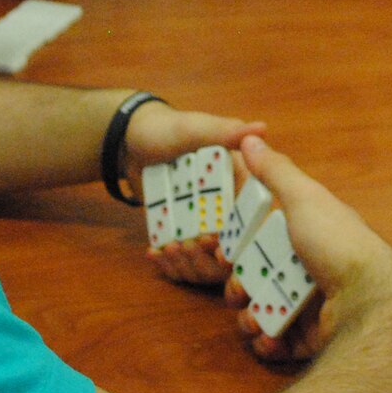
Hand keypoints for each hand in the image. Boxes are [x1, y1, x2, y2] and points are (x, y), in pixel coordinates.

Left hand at [124, 101, 265, 286]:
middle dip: (208, 258)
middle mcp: (227, 208)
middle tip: (185, 247)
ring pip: (207, 262)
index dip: (238, 240)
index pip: (250, 222)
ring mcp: (203, 223)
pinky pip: (183, 260)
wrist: (130, 140)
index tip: (217, 245)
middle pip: (230, 250)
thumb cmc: (167, 128)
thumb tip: (261, 130)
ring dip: (188, 264)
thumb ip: (226, 132)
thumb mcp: (195, 129)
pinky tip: (154, 253)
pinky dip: (170, 264)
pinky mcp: (182, 231)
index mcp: (240, 185)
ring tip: (168, 249)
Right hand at [223, 136, 391, 364]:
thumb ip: (276, 171)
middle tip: (237, 294)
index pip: (264, 241)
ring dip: (252, 318)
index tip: (222, 254)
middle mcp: (313, 270)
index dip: (239, 249)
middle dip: (241, 290)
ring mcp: (314, 307)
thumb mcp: (305, 198)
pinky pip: (282, 343)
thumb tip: (249, 136)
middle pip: (261, 279)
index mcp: (310, 236)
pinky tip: (268, 339)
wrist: (370, 300)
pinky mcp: (316, 339)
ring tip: (255, 321)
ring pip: (267, 313)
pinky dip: (270, 343)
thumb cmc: (337, 243)